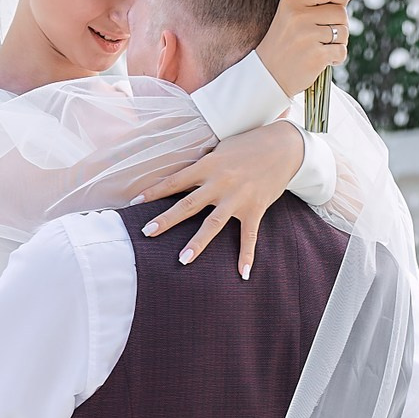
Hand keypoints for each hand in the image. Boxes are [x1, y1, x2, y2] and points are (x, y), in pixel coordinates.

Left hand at [132, 122, 304, 278]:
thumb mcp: (221, 148)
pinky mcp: (256, 208)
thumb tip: (183, 177)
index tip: (134, 202)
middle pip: (188, 204)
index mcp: (208, 165)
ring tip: (182, 260)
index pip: (175, 180)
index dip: (153, 191)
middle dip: (166, 220)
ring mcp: (238, 198)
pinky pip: (249, 236)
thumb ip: (203, 164)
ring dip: (197, 243)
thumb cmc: (249, 144)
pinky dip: (246, 256)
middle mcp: (220, 183)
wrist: (284, 146)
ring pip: (213, 224)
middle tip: (147, 232)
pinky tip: (242, 274)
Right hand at [255, 0, 357, 96]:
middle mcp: (298, 16)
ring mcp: (307, 36)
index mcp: (291, 2)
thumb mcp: (296, 16)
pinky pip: (342, 50)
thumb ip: (323, 0)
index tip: (333, 9)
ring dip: (339, 42)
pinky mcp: (316, 55)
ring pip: (344, 31)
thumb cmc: (285, 43)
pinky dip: (337, 57)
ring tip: (321, 47)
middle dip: (339, 24)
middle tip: (324, 35)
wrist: (269, 75)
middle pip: (341, 11)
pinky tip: (322, 59)